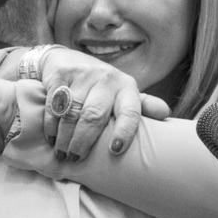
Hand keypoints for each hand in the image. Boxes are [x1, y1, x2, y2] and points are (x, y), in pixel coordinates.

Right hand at [36, 47, 170, 160]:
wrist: (67, 59)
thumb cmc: (101, 86)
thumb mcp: (123, 93)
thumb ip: (142, 106)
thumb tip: (165, 114)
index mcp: (126, 87)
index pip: (130, 111)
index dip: (124, 131)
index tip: (115, 150)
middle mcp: (107, 79)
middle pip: (94, 116)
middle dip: (83, 141)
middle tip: (76, 158)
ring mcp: (83, 75)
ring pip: (72, 113)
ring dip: (65, 138)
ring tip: (63, 154)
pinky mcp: (61, 75)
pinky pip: (55, 106)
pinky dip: (52, 125)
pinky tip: (52, 138)